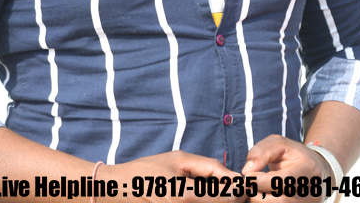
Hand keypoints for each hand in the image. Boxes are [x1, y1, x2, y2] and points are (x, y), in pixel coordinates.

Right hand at [102, 150, 246, 202]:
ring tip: (208, 190)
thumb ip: (209, 166)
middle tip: (228, 186)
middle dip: (230, 197)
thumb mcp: (178, 160)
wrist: (117, 191)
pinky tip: (199, 195)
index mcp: (186, 197)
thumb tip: (234, 175)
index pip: (228, 198)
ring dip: (218, 201)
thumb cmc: (146, 171)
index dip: (240, 190)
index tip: (243, 183)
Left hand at [242, 136, 329, 202]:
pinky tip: (261, 196)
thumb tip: (247, 171)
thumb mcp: (279, 144)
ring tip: (254, 190)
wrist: (313, 168)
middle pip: (281, 201)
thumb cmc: (294, 154)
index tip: (249, 176)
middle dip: (259, 194)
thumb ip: (262, 152)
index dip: (262, 181)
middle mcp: (312, 191)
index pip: (284, 181)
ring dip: (260, 201)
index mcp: (309, 169)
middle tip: (248, 186)